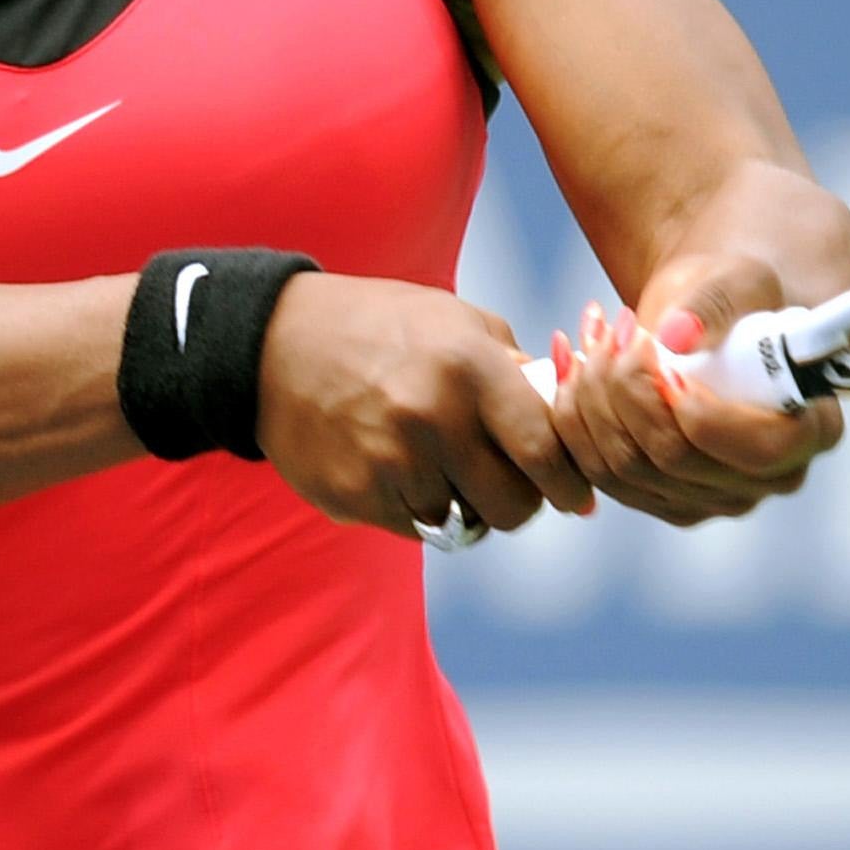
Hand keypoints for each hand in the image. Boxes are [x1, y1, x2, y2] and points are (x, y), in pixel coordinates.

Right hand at [255, 275, 596, 537]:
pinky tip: (391, 465)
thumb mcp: (456, 322)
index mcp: (468, 368)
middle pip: (510, 506)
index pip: (543, 450)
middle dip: (517, 502)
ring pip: (460, 523)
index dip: (566, 482)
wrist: (273, 344)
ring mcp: (389, 462)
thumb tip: (568, 420)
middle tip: (505, 485)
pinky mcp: (354, 496)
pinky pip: (411, 527)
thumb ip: (515, 369)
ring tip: (435, 462)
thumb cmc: (382, 328)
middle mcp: (431, 418)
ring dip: (460, 504)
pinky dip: (414, 506)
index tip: (576, 497)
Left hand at [544, 252, 844, 525]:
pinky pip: (598, 472)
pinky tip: (574, 368)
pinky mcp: (661, 497)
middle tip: (614, 332)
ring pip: (627, 468)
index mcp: (811, 429)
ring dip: (593, 397)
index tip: (666, 363)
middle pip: (678, 462)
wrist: (708, 319)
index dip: (705, 414)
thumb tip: (677, 334)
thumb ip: (715, 303)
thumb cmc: (738, 298)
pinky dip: (574, 418)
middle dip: (628, 392)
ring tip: (593, 339)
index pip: (761, 450)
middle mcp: (767, 477)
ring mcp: (712, 496)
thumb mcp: (737, 280)